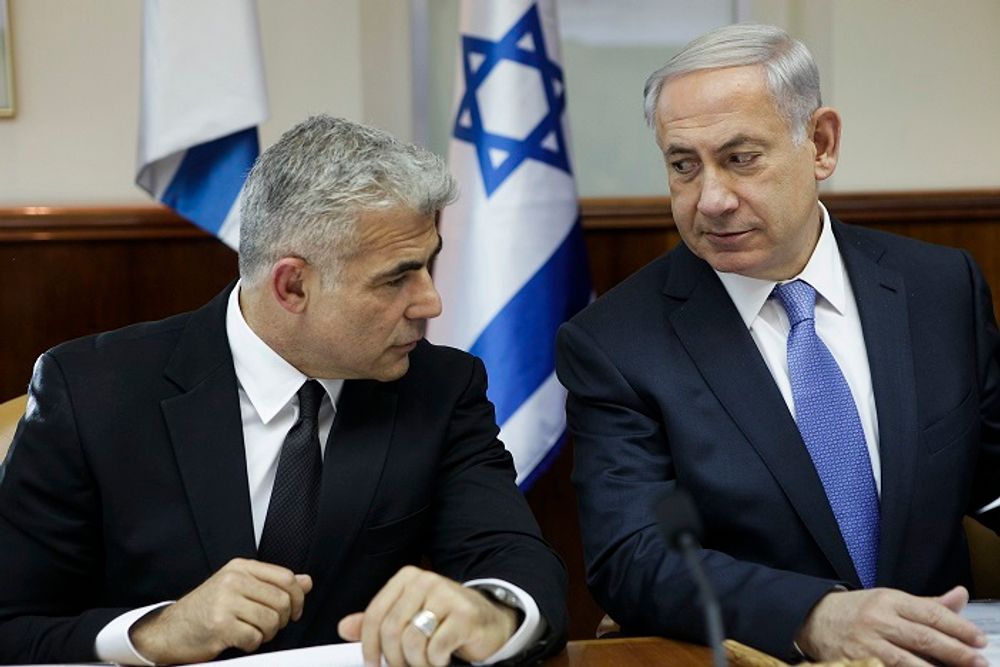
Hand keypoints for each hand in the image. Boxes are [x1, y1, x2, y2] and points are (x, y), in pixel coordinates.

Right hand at [130, 558, 312, 663]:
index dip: (298, 597)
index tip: (294, 611)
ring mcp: (225, 601)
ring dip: (267, 634)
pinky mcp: (220, 625)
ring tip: (253, 633)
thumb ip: (273, 584)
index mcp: (241, 567)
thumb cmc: (207, 609)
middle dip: (282, 620)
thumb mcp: (240, 588)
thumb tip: (306, 582)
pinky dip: (252, 644)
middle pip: (282, 600)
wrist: (170, 630)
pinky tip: (240, 640)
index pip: (286, 577)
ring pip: (271, 620)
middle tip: (269, 626)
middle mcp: (233, 580)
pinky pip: (254, 638)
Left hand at [337, 565, 519, 666]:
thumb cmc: (445, 620)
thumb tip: (344, 627)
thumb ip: (378, 622)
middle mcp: (426, 581)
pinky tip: (441, 658)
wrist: (488, 622)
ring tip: (425, 662)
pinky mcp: (465, 615)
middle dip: (394, 659)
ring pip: (412, 641)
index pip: (375, 614)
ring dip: (416, 662)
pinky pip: (436, 648)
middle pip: (391, 630)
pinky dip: (435, 662)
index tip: (371, 663)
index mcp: (407, 578)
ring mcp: (447, 596)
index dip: (368, 645)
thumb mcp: (408, 618)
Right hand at [796, 586, 987, 666]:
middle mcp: (877, 620)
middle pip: (924, 638)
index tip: (979, 639)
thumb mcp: (888, 600)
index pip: (931, 613)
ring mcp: (866, 644)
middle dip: (956, 653)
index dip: (959, 628)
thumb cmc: (856, 611)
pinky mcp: (856, 663)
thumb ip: (926, 604)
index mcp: (888, 600)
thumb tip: (960, 596)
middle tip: (979, 662)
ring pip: (908, 661)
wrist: (812, 619)